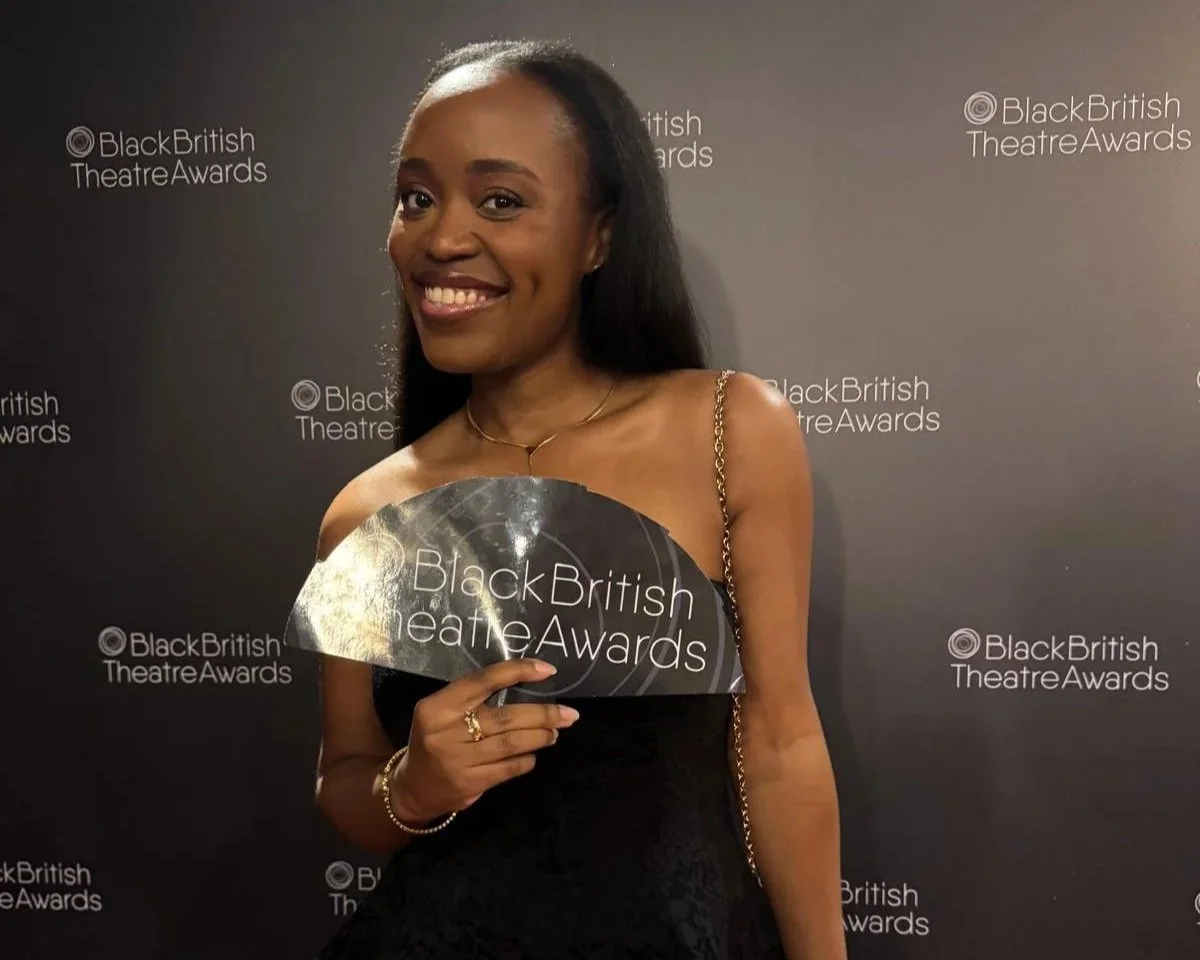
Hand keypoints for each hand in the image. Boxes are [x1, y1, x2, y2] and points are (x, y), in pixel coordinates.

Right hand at [388, 659, 578, 822]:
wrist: (412, 787)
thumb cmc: (436, 738)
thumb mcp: (442, 711)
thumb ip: (474, 698)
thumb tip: (526, 683)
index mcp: (438, 706)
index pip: (484, 680)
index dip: (518, 672)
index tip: (547, 670)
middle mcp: (445, 731)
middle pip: (505, 717)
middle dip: (543, 714)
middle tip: (568, 714)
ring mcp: (457, 760)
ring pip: (511, 744)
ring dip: (540, 737)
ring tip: (555, 732)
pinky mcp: (468, 784)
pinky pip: (508, 768)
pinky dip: (526, 760)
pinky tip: (534, 755)